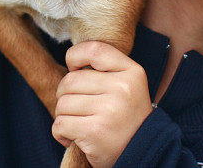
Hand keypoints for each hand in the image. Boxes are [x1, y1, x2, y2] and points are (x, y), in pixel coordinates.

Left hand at [52, 41, 153, 167]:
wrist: (142, 153)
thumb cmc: (127, 117)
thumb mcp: (128, 85)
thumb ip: (105, 69)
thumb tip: (71, 62)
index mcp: (132, 72)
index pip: (94, 49)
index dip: (75, 56)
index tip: (74, 68)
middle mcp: (122, 89)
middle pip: (70, 80)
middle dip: (65, 94)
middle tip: (77, 107)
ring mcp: (109, 110)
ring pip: (62, 103)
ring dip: (63, 116)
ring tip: (78, 122)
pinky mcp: (95, 131)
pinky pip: (60, 124)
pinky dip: (60, 132)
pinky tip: (72, 137)